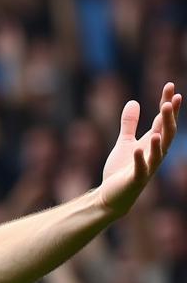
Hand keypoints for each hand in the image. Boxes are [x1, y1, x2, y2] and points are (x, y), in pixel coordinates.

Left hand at [97, 82, 179, 216]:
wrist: (112, 195)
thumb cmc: (121, 170)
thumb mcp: (124, 142)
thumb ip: (129, 124)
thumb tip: (133, 101)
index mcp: (152, 144)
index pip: (163, 121)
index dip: (168, 105)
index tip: (170, 86)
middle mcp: (154, 154)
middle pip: (166, 133)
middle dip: (169, 117)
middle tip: (171, 99)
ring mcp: (147, 167)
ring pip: (159, 151)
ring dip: (161, 136)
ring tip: (161, 120)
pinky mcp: (136, 180)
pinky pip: (141, 169)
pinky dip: (140, 159)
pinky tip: (138, 149)